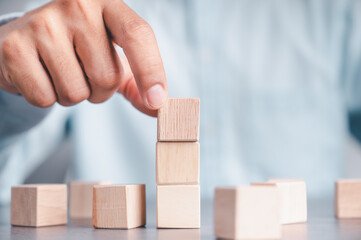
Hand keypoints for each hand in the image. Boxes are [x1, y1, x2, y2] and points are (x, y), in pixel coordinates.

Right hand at [0, 0, 166, 115]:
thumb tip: (159, 107)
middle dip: (100, 90)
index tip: (157, 101)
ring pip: (76, 92)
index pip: (137, 35)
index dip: (151, 70)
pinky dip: (47, 98)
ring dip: (75, 95)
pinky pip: (45, 98)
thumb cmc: (80, 48)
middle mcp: (76, 6)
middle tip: (86, 73)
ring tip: (63, 72)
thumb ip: (139, 82)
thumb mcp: (114, 57)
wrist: (30, 40)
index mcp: (107, 4)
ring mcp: (43, 24)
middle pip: (107, 77)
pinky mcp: (14, 47)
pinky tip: (41, 75)